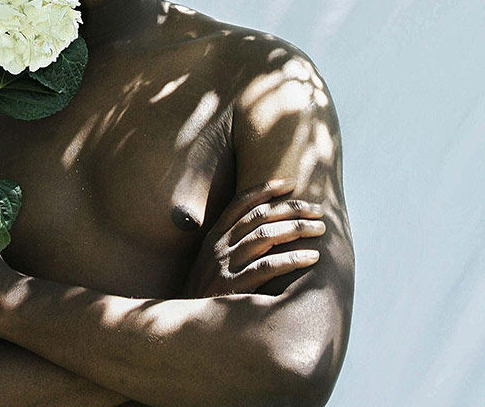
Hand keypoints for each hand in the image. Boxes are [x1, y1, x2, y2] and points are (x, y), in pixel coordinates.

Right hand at [184, 179, 324, 296]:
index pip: (240, 202)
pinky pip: (267, 268)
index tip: (290, 182)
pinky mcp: (233, 288)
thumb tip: (269, 227)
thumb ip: (233, 245)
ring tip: (319, 229)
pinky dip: (291, 260)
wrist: (190, 327)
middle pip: (259, 216)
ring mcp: (225, 265)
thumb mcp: (213, 262)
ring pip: (264, 237)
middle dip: (291, 208)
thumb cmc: (210, 293)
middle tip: (318, 210)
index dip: (265, 188)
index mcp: (214, 236)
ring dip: (296, 229)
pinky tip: (311, 257)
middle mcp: (218, 246)